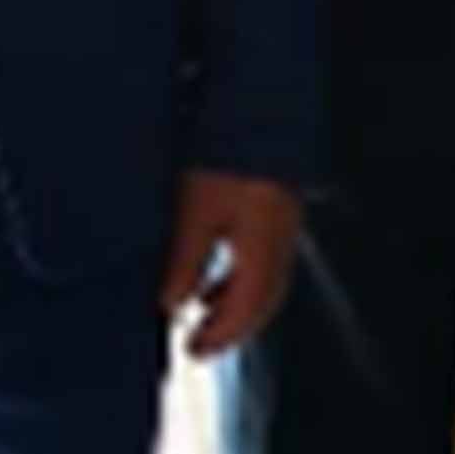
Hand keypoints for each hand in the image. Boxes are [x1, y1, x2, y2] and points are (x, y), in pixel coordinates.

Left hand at [161, 169, 302, 360]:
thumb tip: (171, 302)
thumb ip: (185, 261)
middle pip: (263, 301)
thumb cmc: (224, 150)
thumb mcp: (194, 210)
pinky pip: (266, 258)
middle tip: (201, 344)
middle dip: (233, 328)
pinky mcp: (278, 206)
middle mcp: (280, 238)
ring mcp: (283, 222)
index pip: (245, 308)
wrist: (257, 101)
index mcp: (262, 245)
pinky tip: (216, 272)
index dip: (220, 336)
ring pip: (267, 281)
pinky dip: (241, 277)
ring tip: (204, 311)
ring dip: (237, 303)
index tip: (193, 351)